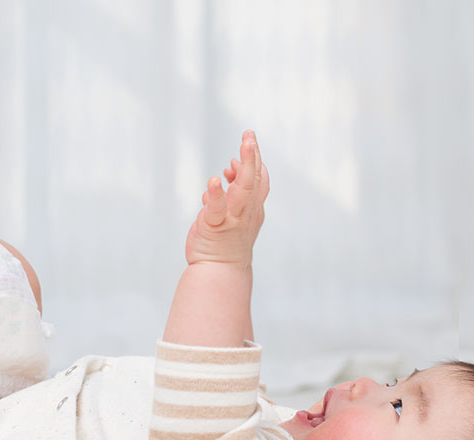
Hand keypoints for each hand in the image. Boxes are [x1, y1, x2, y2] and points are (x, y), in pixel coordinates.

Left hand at [185, 130, 269, 266]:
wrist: (220, 271)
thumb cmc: (225, 243)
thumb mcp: (231, 214)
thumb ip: (230, 193)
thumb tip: (226, 172)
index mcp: (252, 208)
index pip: (259, 179)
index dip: (256, 160)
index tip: (248, 145)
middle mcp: (246, 211)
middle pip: (254, 179)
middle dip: (253, 155)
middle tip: (248, 134)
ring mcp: (233, 218)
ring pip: (243, 189)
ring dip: (245, 165)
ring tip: (244, 145)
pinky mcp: (215, 226)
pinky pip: (218, 209)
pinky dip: (216, 195)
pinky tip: (214, 181)